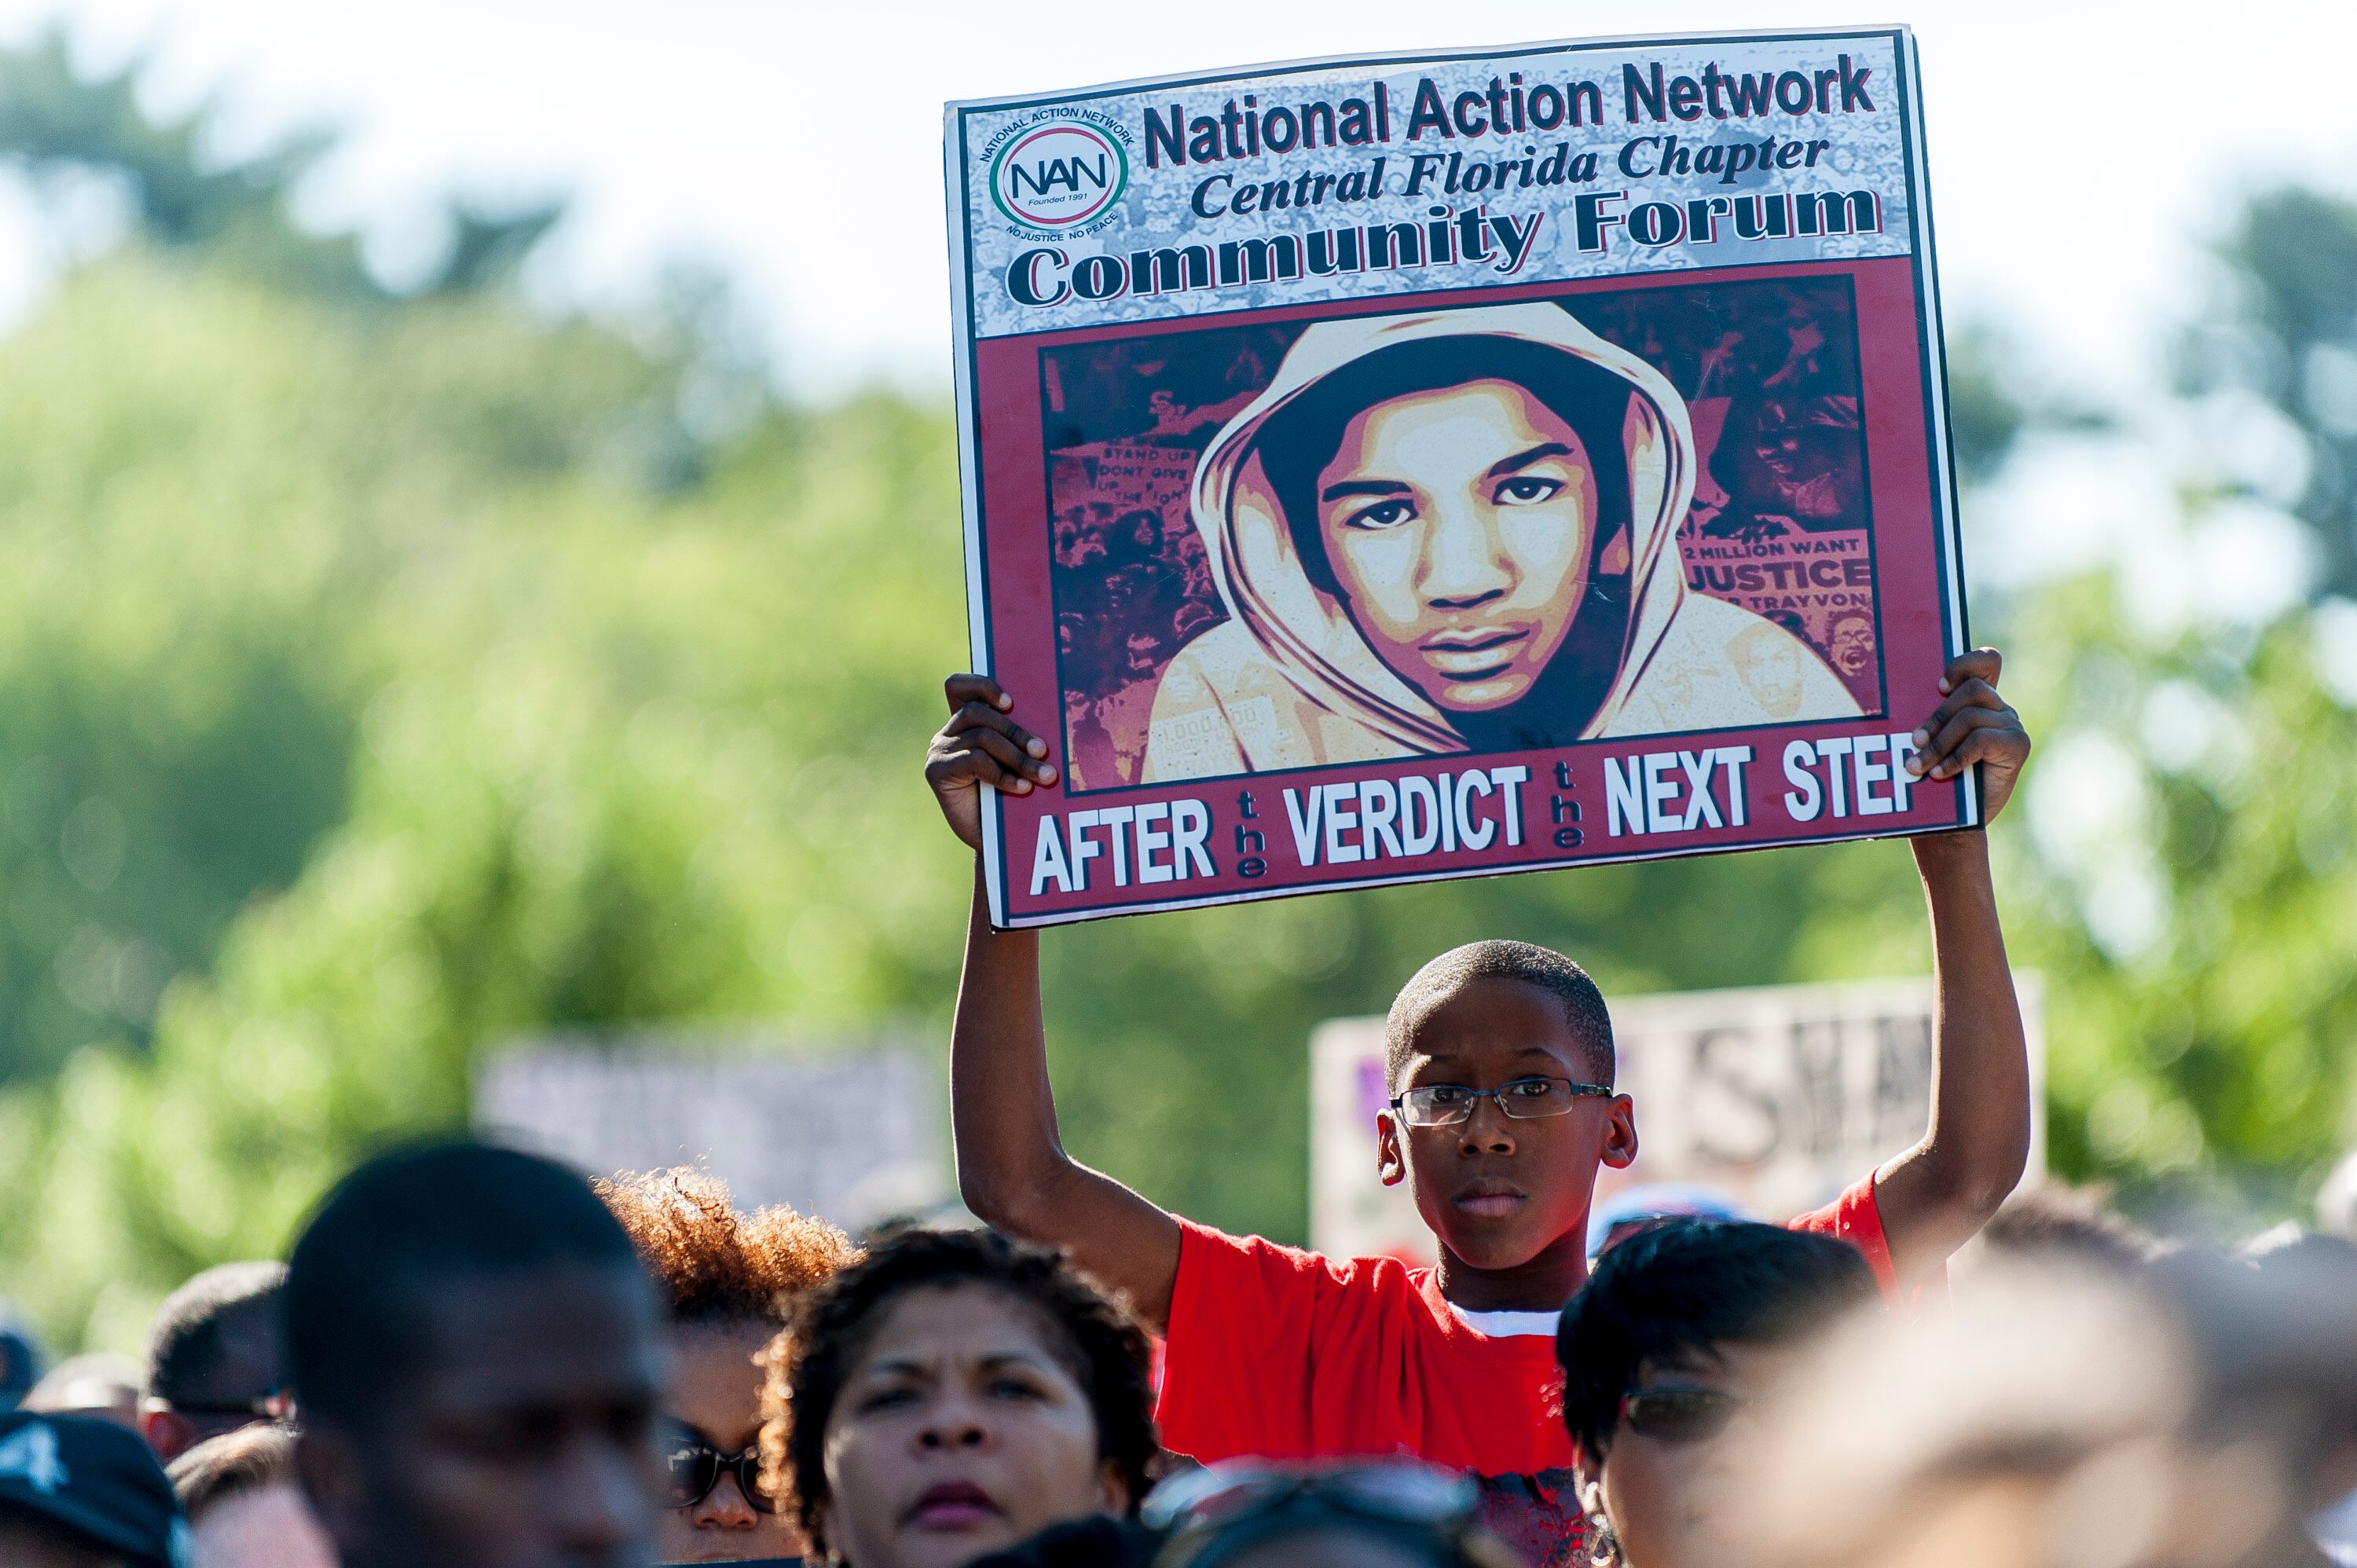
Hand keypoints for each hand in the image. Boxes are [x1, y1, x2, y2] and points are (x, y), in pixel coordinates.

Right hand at [926, 675, 1058, 851]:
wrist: (994, 842)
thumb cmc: (1009, 800)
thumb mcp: (1014, 763)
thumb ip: (1016, 740)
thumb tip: (1044, 725)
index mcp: (965, 723)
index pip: (959, 687)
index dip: (981, 685)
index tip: (1010, 702)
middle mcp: (948, 733)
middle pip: (979, 712)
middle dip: (1016, 732)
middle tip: (1044, 752)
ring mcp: (940, 751)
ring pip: (982, 736)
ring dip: (1017, 755)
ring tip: (1043, 775)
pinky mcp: (937, 772)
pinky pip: (975, 761)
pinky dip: (1003, 774)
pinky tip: (1023, 787)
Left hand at [1905, 647, 2029, 820]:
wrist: (1952, 821)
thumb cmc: (1934, 778)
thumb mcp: (1926, 743)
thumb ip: (1926, 719)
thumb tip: (1891, 702)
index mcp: (1977, 700)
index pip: (1986, 662)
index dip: (1965, 663)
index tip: (1938, 686)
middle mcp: (1998, 708)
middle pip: (1972, 690)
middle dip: (1937, 717)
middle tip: (1913, 742)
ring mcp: (2010, 725)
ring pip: (1971, 716)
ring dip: (1939, 743)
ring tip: (1917, 766)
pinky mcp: (2017, 745)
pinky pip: (1981, 739)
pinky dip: (1955, 757)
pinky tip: (1939, 773)